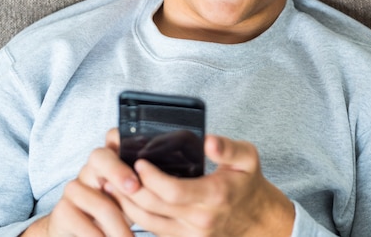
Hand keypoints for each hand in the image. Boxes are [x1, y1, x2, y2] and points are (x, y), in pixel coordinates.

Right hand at [22, 130, 140, 236]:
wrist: (79, 235)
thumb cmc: (115, 213)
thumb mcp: (132, 198)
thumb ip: (145, 187)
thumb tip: (166, 186)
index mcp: (111, 161)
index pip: (114, 137)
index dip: (124, 140)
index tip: (140, 159)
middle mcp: (90, 169)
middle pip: (99, 157)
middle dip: (119, 171)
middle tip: (134, 189)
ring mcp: (74, 188)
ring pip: (99, 200)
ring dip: (119, 226)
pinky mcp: (62, 210)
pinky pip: (82, 221)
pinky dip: (99, 236)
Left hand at [106, 135, 295, 236]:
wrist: (257, 219)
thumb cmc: (247, 184)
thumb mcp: (247, 158)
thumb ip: (228, 148)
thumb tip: (209, 141)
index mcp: (215, 195)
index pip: (172, 190)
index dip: (150, 177)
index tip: (139, 161)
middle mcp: (201, 218)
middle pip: (153, 207)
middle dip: (130, 188)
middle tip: (116, 170)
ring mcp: (191, 233)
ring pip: (148, 222)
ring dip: (127, 204)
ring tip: (114, 184)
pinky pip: (153, 230)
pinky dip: (136, 216)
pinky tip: (128, 200)